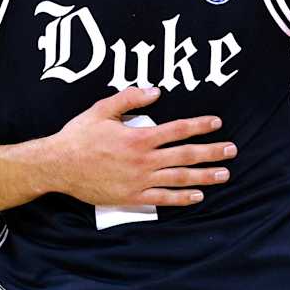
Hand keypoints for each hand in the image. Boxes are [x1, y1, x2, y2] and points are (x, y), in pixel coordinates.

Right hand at [36, 86, 235, 207]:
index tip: (216, 123)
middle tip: (231, 150)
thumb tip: (156, 91)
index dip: (199, 126)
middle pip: (186, 155)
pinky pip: (163, 198)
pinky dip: (182, 198)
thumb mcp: (102, 110)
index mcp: (138, 137)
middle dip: (212, 152)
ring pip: (179, 178)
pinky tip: (198, 196)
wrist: (58, 166)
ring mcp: (140, 180)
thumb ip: (130, 98)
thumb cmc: (78, 136)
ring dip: (204, 176)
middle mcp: (144, 160)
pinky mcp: (132, 196)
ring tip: (224, 174)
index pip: (177, 130)